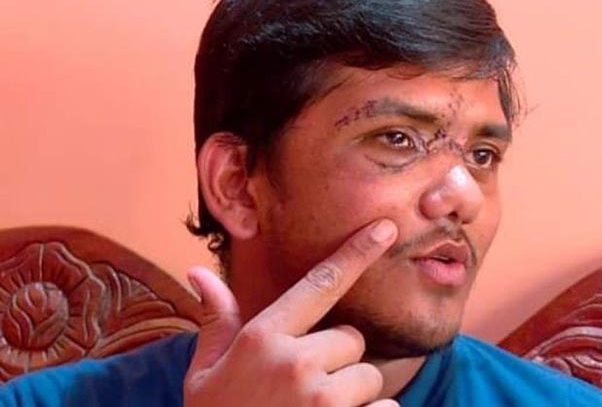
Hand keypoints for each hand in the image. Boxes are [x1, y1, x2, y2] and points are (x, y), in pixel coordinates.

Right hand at [184, 218, 399, 406]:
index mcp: (263, 338)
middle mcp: (296, 361)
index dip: (355, 253)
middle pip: (352, 340)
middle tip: (305, 391)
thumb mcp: (205, 375)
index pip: (319, 283)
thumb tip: (201, 272)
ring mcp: (323, 400)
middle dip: (338, 362)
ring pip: (369, 378)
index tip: (385, 228)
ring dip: (353, 397)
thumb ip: (215, 322)